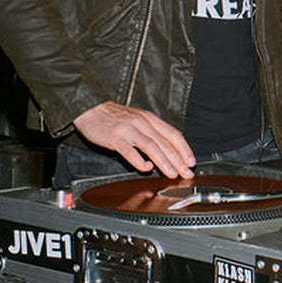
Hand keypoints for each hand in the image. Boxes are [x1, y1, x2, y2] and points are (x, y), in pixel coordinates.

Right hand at [72, 101, 195, 177]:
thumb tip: (168, 150)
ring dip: (164, 162)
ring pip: (151, 147)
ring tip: (172, 173)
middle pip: (165, 143)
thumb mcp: (138, 119)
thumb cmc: (115, 117)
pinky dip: (140, 161)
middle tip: (186, 173)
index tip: (191, 161)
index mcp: (150, 119)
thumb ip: (152, 132)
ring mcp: (129, 130)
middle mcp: (142, 123)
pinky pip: (130, 151)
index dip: (184, 149)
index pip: (173, 134)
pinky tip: (146, 168)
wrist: (91, 109)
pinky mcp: (115, 138)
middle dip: (178, 160)